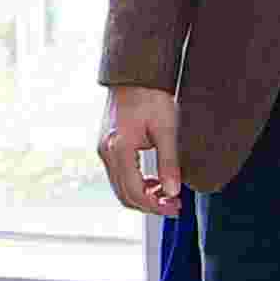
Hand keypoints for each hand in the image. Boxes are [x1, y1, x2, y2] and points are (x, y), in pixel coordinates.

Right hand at [102, 87, 185, 216]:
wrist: (135, 73)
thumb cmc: (152, 95)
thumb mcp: (166, 130)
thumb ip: (169, 163)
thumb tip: (174, 192)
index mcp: (119, 148)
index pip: (135, 192)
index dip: (156, 205)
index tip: (176, 207)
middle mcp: (106, 152)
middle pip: (124, 195)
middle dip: (150, 205)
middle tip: (175, 206)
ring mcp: (103, 149)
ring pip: (120, 187)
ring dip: (143, 196)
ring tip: (167, 193)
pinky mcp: (107, 145)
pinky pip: (119, 175)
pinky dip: (136, 184)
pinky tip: (154, 180)